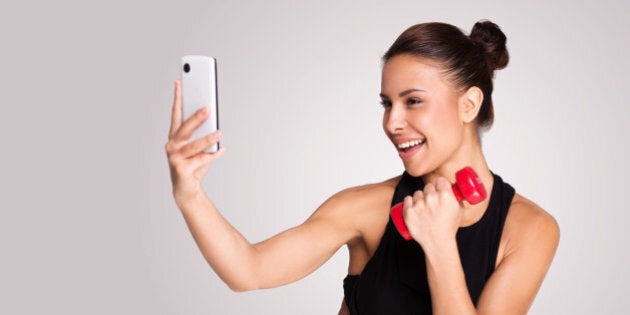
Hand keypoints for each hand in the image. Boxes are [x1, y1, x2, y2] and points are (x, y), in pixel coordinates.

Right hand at [165, 80, 224, 203]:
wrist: (186, 189)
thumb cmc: (193, 165)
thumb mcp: (198, 147)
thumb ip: (202, 135)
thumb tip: (214, 124)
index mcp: (175, 136)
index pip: (175, 113)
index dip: (177, 97)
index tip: (180, 82)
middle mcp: (172, 145)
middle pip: (185, 128)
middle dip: (197, 117)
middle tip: (208, 108)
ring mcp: (174, 157)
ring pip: (194, 145)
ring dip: (208, 139)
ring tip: (219, 133)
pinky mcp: (181, 169)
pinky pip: (200, 159)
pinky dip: (213, 155)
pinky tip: (222, 150)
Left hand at [403, 177, 461, 249]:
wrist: (437, 242)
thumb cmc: (449, 228)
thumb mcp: (459, 211)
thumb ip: (458, 198)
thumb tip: (456, 189)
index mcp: (445, 195)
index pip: (440, 180)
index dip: (441, 185)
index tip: (440, 189)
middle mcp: (431, 198)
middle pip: (428, 186)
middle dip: (431, 193)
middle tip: (433, 202)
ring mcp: (419, 204)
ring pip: (418, 193)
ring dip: (420, 198)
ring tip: (424, 209)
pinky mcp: (409, 211)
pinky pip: (407, 199)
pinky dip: (410, 203)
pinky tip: (414, 207)